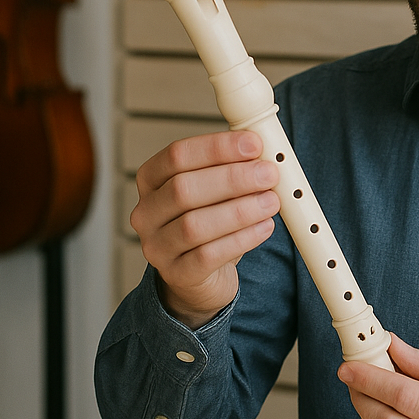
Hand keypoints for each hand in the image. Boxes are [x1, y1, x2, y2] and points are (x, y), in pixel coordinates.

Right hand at [131, 130, 278, 328]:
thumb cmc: (212, 220)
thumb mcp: (218, 188)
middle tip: (269, 174)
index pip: (177, 155)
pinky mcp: (177, 274)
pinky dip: (241, 239)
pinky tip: (265, 227)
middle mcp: (146, 212)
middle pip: (183, 188)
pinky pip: (208, 256)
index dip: (217, 147)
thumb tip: (264, 151)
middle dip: (232, 179)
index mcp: (152, 180)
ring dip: (240, 211)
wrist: (203, 273)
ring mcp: (157, 246)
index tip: (254, 144)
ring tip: (271, 202)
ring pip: (194, 225)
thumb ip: (234, 166)